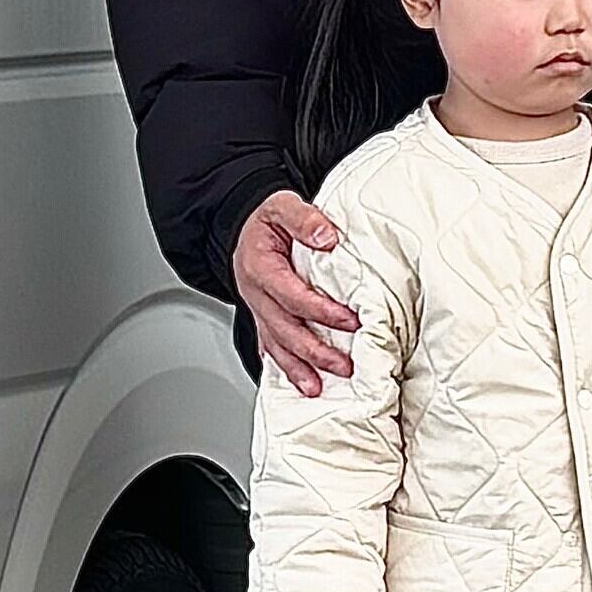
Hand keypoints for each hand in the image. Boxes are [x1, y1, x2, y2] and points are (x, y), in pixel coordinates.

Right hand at [234, 189, 359, 397]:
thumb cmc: (265, 221)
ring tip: (320, 386)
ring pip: (276, 345)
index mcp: (259, 267)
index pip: (292, 296)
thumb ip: (303, 218)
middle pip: (284, 330)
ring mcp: (257, 310)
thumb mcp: (281, 205)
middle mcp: (254, 294)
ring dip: (299, 368)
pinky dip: (286, 368)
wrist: (242, 227)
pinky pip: (271, 348)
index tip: (349, 320)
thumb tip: (327, 237)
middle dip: (315, 351)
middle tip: (344, 364)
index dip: (320, 311)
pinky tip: (301, 383)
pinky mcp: (261, 319)